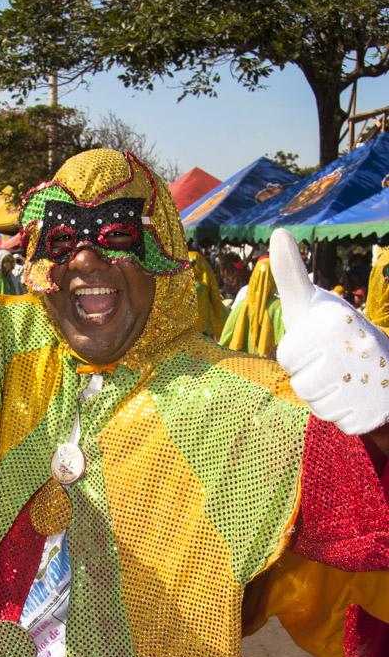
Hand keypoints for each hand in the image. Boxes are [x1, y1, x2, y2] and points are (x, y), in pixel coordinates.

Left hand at [271, 229, 388, 435]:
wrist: (383, 362)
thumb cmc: (332, 330)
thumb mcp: (310, 303)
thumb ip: (291, 274)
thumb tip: (278, 233)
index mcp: (336, 320)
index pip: (286, 359)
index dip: (294, 355)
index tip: (314, 344)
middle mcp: (358, 348)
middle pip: (301, 386)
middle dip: (309, 378)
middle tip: (329, 362)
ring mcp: (372, 381)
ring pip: (319, 407)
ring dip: (324, 397)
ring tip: (341, 377)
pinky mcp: (377, 410)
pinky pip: (340, 423)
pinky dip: (343, 414)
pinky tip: (355, 395)